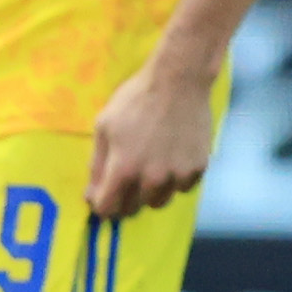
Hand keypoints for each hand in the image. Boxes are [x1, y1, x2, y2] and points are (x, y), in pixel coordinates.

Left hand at [88, 52, 217, 219]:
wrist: (178, 83)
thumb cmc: (135, 101)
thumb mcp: (104, 127)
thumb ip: (97, 165)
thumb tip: (92, 194)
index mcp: (123, 168)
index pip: (109, 208)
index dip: (101, 206)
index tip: (101, 198)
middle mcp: (151, 178)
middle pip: (134, 208)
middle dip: (123, 200)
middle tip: (124, 182)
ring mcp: (177, 175)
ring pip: (159, 202)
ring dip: (150, 193)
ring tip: (148, 169)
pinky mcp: (199, 168)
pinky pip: (182, 188)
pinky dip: (174, 181)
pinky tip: (170, 161)